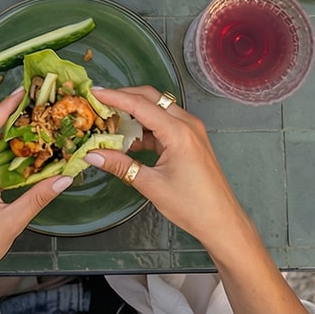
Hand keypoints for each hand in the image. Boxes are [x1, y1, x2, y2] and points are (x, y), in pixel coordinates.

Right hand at [82, 86, 251, 246]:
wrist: (222, 221)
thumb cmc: (192, 206)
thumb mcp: (151, 185)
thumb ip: (121, 166)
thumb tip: (93, 154)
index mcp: (178, 132)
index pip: (140, 105)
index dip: (115, 97)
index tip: (95, 93)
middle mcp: (187, 124)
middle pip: (151, 98)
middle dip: (124, 98)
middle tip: (100, 104)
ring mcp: (191, 130)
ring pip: (158, 109)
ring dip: (135, 113)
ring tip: (111, 123)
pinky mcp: (191, 139)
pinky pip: (165, 123)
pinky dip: (146, 127)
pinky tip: (130, 141)